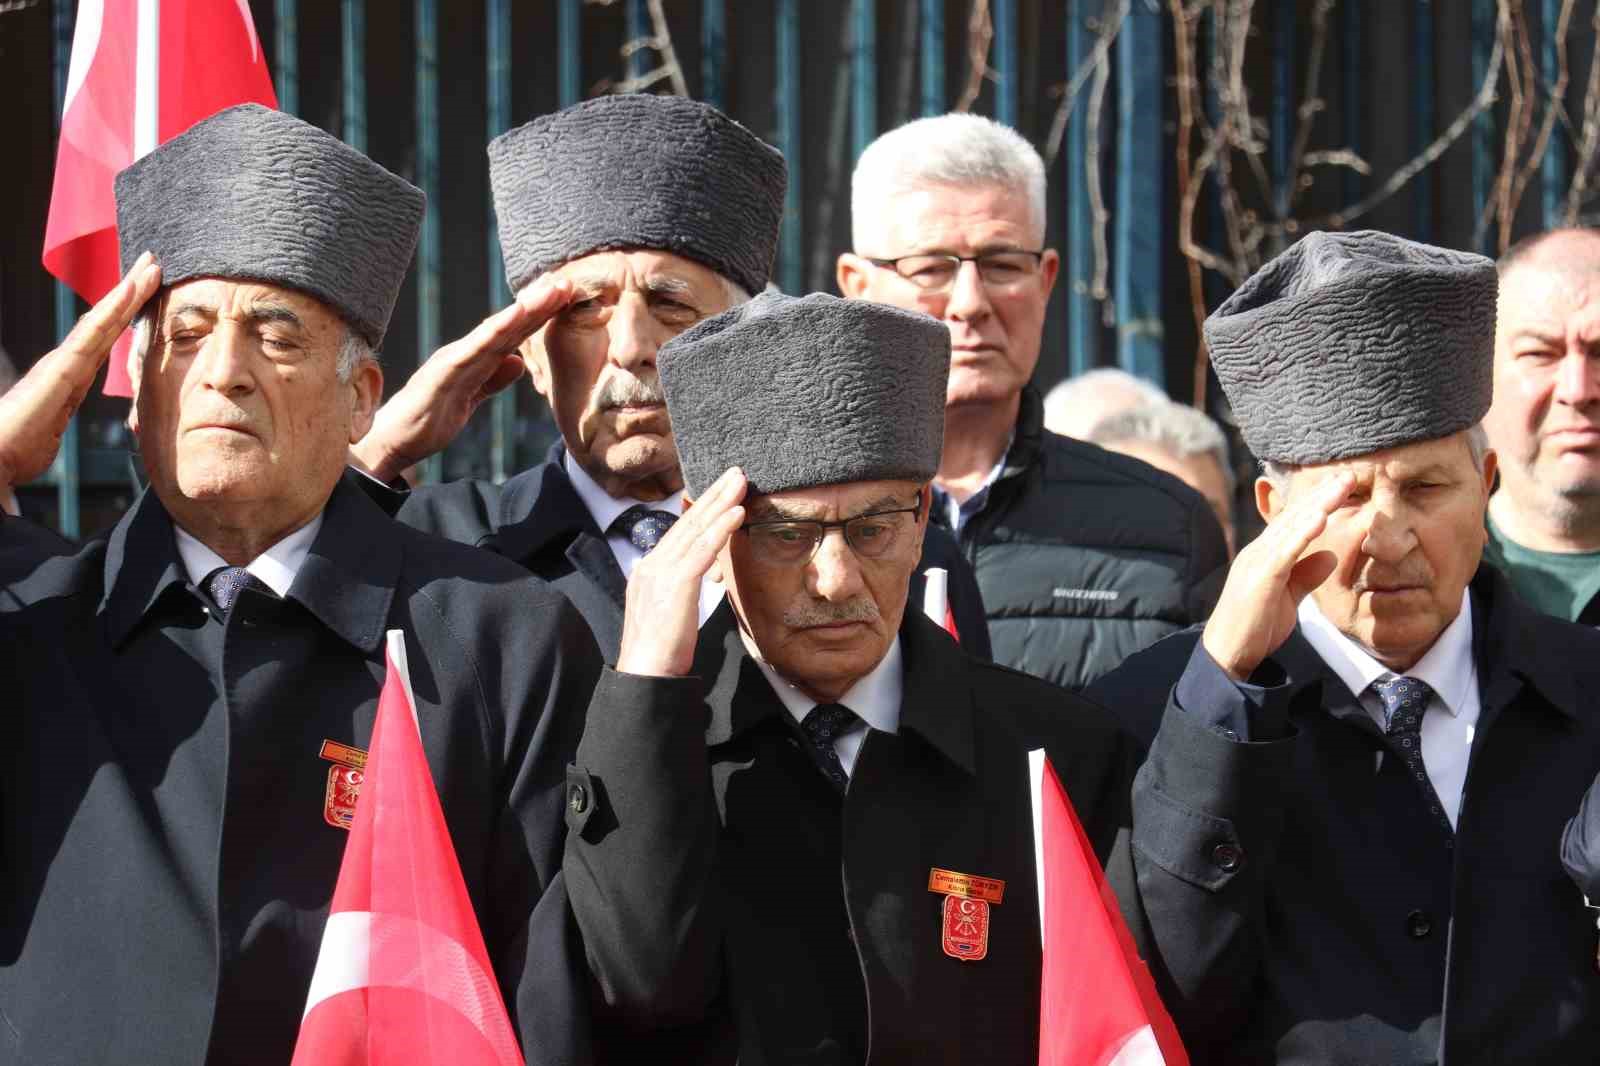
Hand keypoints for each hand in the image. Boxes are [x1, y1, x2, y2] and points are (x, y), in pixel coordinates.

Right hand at [0, 252, 160, 488]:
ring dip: (127, 293)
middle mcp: (65, 365)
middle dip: (129, 295)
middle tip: (153, 265)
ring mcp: (62, 362)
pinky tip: (131, 288)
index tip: (143, 297)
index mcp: (67, 381)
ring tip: (150, 266)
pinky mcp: (61, 367)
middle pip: (105, 325)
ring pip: (102, 320)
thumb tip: (47, 441)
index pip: (102, 345)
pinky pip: (93, 331)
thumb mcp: (42, 443)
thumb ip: (50, 433)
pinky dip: (113, 308)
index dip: (122, 320)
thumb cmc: (11, 453)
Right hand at [350, 275, 574, 482]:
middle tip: (568, 283)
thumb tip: (518, 361)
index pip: (512, 334)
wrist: (391, 440)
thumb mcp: (471, 400)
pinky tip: (512, 321)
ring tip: (549, 293)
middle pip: (507, 326)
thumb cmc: (427, 420)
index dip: (539, 316)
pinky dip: (492, 335)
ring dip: (523, 312)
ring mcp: (452, 360)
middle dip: (538, 304)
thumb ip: (493, 380)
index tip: (566, 299)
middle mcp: (464, 353)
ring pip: (494, 332)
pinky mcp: (442, 374)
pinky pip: (471, 353)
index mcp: (473, 360)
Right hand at [616, 467, 746, 678]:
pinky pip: (702, 549)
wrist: (645, 674)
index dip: (701, 508)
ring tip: (740, 481)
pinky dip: (721, 528)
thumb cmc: (659, 650)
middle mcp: (652, 564)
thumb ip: (672, 585)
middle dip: (712, 494)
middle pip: (688, 521)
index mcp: (649, 569)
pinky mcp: (676, 583)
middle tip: (735, 472)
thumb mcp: (664, 609)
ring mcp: (662, 571)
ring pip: (696, 529)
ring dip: (720, 501)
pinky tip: (737, 512)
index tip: (720, 490)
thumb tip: (680, 570)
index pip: (679, 531)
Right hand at [1201, 471, 1351, 680]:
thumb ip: (1306, 575)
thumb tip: (1329, 555)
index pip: (1294, 522)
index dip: (1319, 502)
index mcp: (1266, 554)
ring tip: (1341, 486)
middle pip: (1294, 515)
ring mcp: (1257, 562)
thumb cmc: (1255, 626)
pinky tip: (1320, 518)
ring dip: (1318, 504)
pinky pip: (1284, 551)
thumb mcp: (1288, 596)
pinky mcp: (1259, 578)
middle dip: (1322, 494)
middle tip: (1349, 474)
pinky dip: (1302, 533)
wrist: (1227, 652)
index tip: (1344, 487)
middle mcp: (1259, 551)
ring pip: (1290, 527)